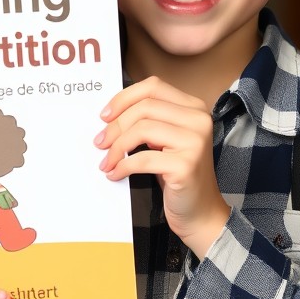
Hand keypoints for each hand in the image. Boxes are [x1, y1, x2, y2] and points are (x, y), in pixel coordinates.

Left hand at [96, 76, 230, 258]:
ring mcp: (195, 142)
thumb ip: (147, 120)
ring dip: (116, 147)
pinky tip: (115, 174)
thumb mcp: (164, 139)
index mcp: (194, 107)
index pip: (153, 87)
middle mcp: (199, 120)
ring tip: (106, 161)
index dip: (124, 98)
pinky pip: (142, 159)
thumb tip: (108, 114)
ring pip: (142, 129)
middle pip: (144, 107)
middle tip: (100, 143)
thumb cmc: (176, 174)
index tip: (104, 116)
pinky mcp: (186, 165)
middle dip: (115, 125)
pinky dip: (123, 166)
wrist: (199, 212)